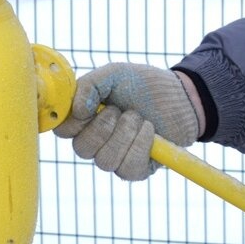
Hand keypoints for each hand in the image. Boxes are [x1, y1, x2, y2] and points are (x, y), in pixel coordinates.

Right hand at [54, 62, 202, 180]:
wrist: (181, 96)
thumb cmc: (145, 84)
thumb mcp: (115, 73)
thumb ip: (90, 84)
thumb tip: (76, 110)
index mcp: (86, 119)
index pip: (63, 130)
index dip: (74, 121)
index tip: (91, 107)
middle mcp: (96, 142)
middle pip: (82, 149)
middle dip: (105, 125)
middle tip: (122, 109)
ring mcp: (116, 157)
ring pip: (105, 161)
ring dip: (126, 133)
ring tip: (139, 117)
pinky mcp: (136, 169)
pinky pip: (128, 168)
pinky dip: (141, 144)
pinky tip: (150, 130)